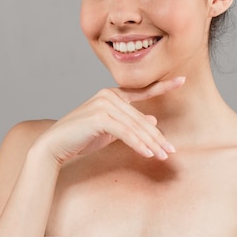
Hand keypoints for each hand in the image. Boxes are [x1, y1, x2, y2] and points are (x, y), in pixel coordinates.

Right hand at [38, 77, 184, 163]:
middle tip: (171, 150)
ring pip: (135, 126)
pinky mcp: (99, 117)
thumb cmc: (82, 138)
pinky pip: (125, 133)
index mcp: (112, 95)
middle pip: (141, 118)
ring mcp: (103, 104)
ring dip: (151, 143)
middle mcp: (108, 95)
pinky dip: (138, 144)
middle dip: (157, 137)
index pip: (142, 91)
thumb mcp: (111, 131)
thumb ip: (131, 124)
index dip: (163, 85)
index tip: (182, 80)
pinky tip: (148, 154)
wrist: (55, 146)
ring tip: (163, 156)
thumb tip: (153, 120)